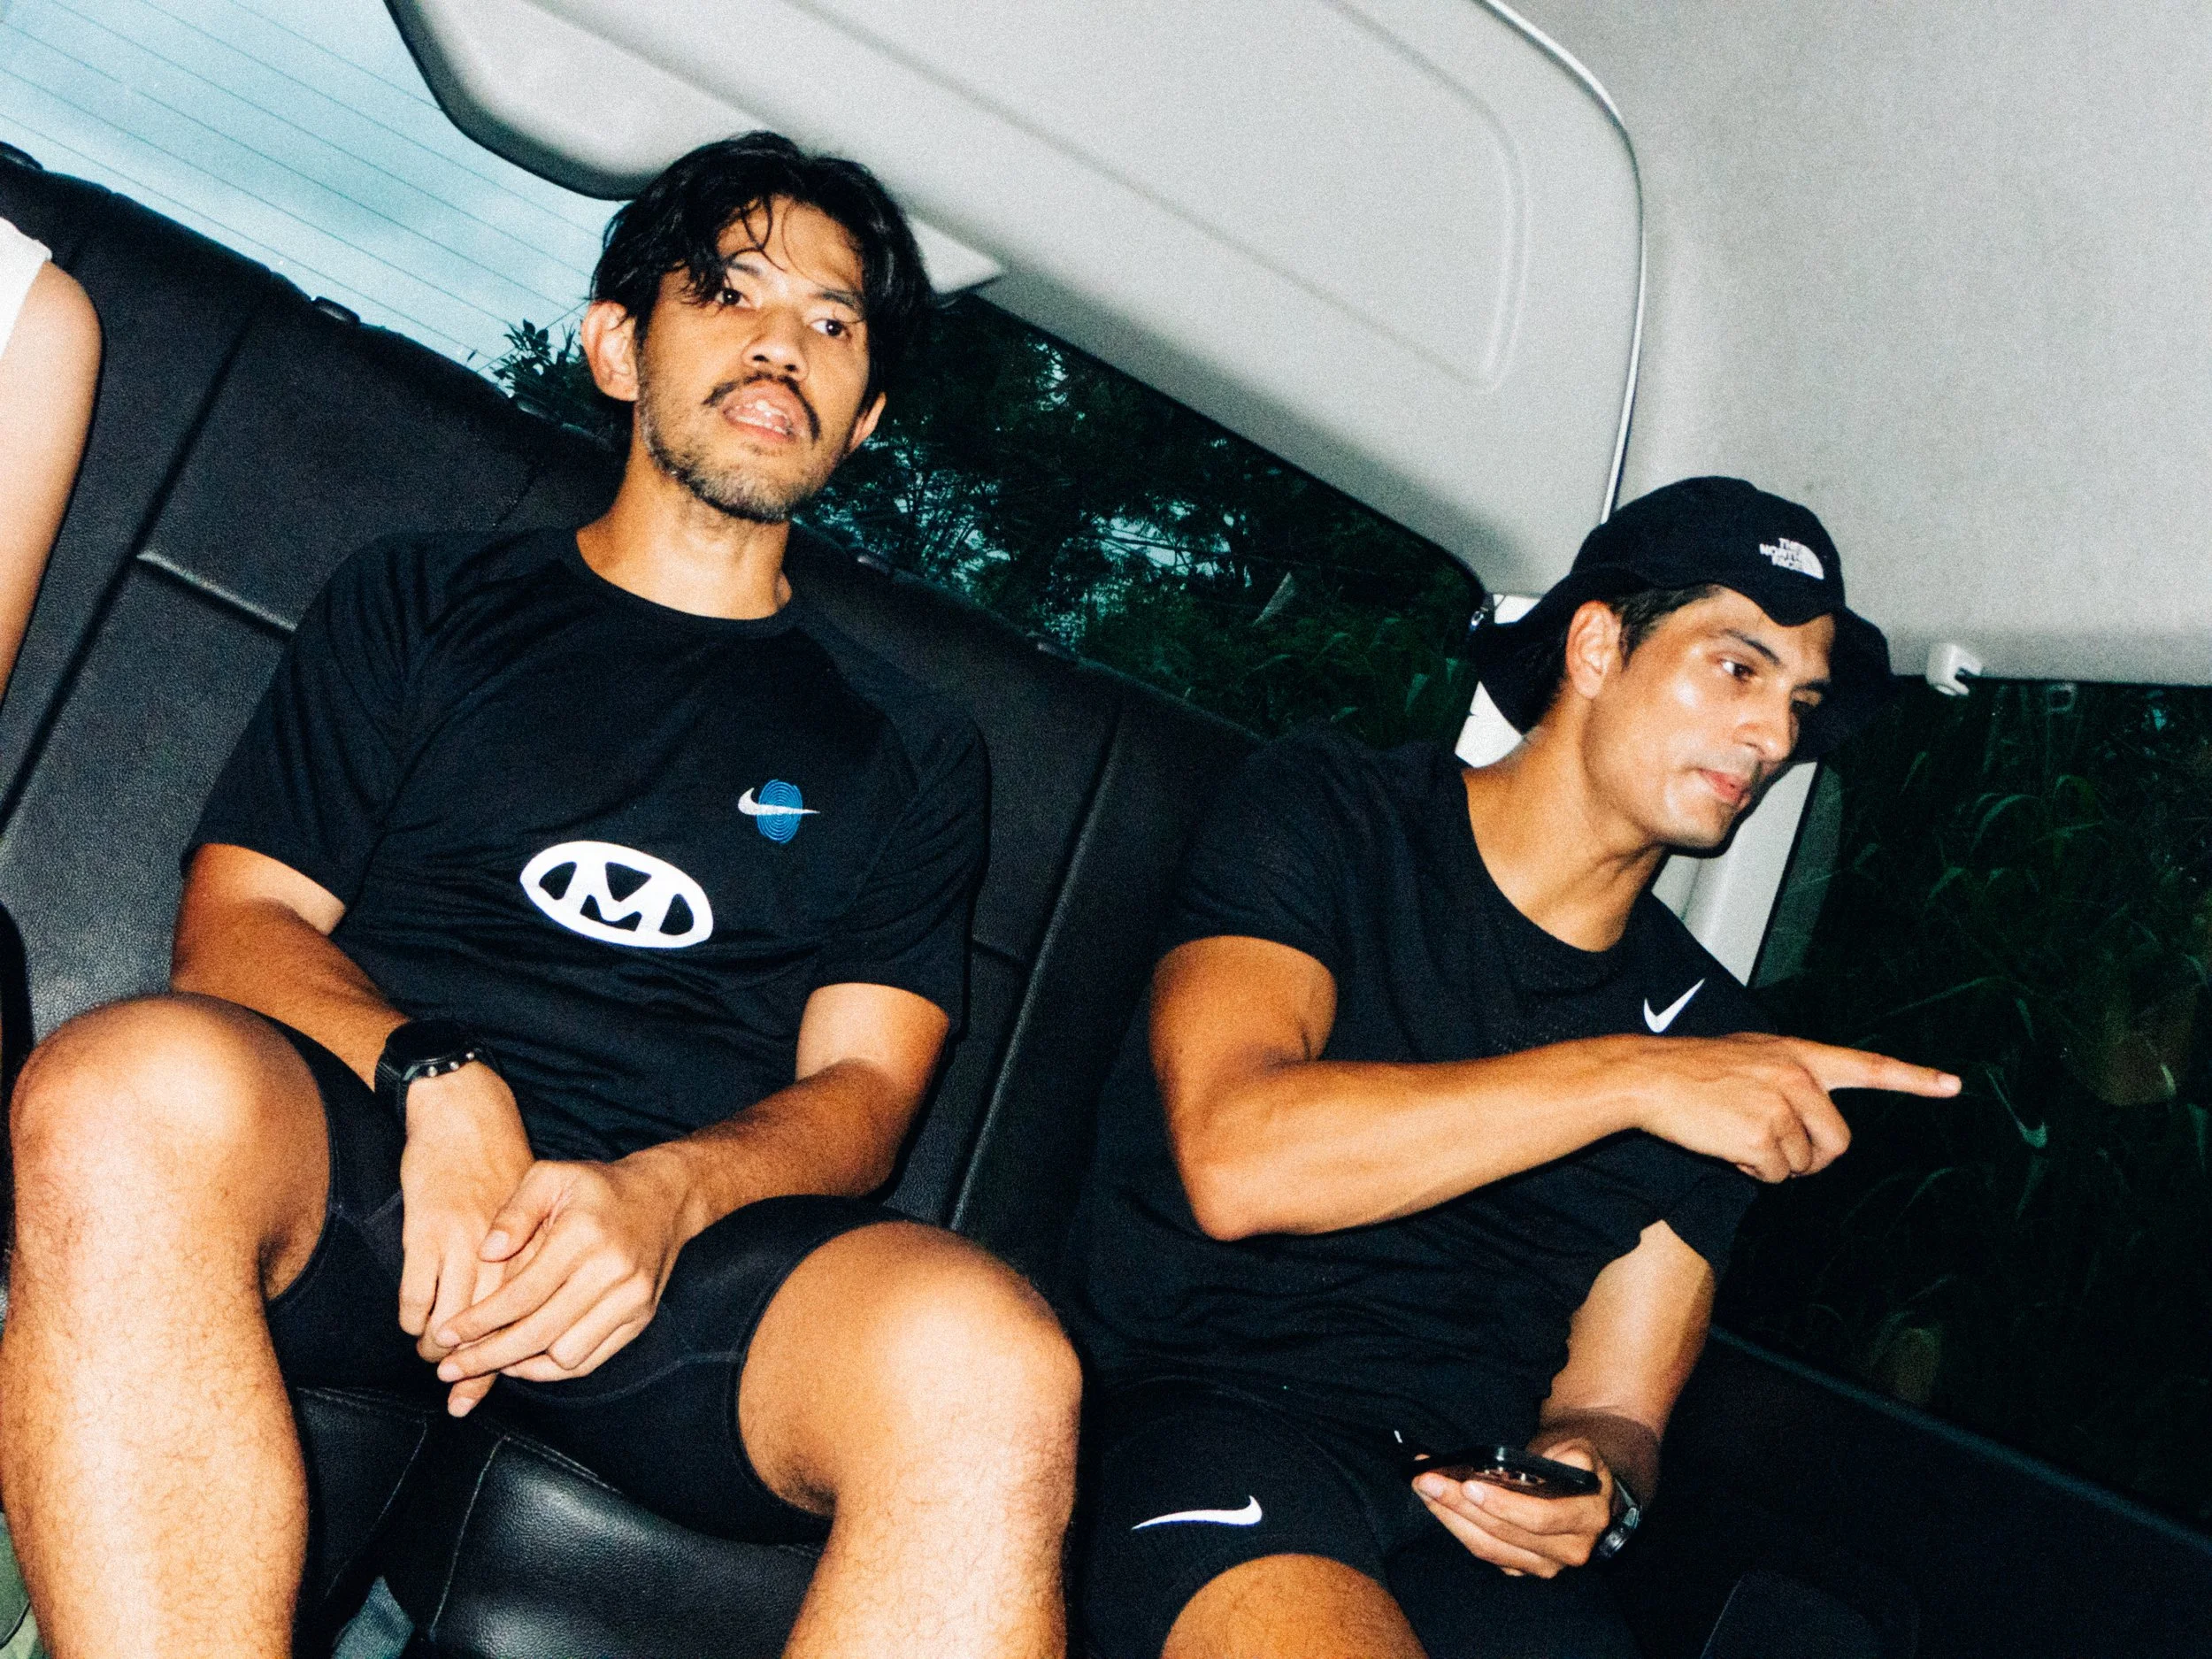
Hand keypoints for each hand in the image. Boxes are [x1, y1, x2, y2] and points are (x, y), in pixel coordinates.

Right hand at [396, 1062, 534, 1415]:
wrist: (465, 1113)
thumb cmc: (500, 1161)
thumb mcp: (531, 1207)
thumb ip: (530, 1253)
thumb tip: (527, 1303)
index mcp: (530, 1246)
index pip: (525, 1315)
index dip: (511, 1355)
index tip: (499, 1382)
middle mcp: (500, 1252)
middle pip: (490, 1329)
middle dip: (475, 1368)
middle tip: (461, 1395)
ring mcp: (460, 1245)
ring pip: (450, 1320)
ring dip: (439, 1347)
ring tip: (435, 1356)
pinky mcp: (424, 1235)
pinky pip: (415, 1297)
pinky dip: (412, 1318)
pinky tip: (414, 1322)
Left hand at [429, 1149, 693, 1394]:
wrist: (664, 1198)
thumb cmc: (597, 1188)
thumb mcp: (551, 1177)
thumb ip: (514, 1211)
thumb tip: (485, 1253)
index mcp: (584, 1235)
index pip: (522, 1294)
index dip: (479, 1321)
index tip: (444, 1335)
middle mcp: (612, 1272)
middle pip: (539, 1332)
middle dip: (487, 1356)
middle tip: (449, 1368)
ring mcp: (631, 1299)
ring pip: (565, 1355)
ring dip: (520, 1363)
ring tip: (486, 1359)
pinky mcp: (640, 1318)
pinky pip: (590, 1360)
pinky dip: (552, 1368)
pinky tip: (523, 1361)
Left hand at [1413, 1438, 1612, 1577]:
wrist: (1581, 1488)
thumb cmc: (1573, 1464)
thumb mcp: (1581, 1450)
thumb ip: (1571, 1455)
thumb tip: (1539, 1463)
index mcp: (1586, 1518)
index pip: (1539, 1518)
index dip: (1502, 1504)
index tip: (1468, 1484)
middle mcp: (1569, 1550)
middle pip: (1504, 1533)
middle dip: (1460, 1505)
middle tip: (1427, 1479)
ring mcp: (1545, 1565)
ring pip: (1488, 1547)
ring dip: (1450, 1517)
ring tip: (1424, 1488)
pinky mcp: (1524, 1569)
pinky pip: (1485, 1552)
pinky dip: (1458, 1529)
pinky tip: (1438, 1505)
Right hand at [1622, 1032, 1958, 1181]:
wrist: (1649, 1076)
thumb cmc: (1696, 1071)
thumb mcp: (1752, 1057)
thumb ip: (1792, 1079)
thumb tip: (1813, 1130)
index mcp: (1799, 1055)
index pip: (1867, 1066)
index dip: (1913, 1078)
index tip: (1952, 1085)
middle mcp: (1797, 1077)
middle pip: (1839, 1141)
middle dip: (1814, 1156)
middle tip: (1777, 1148)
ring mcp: (1780, 1106)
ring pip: (1805, 1163)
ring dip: (1776, 1164)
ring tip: (1738, 1134)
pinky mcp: (1760, 1135)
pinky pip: (1778, 1176)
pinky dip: (1755, 1172)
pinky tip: (1728, 1146)